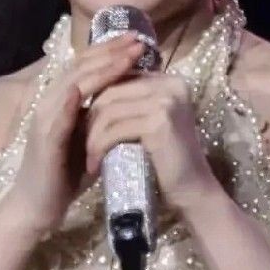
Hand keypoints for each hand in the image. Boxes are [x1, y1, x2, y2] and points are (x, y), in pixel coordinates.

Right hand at [2, 33, 146, 234]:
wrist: (37, 207)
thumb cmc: (65, 176)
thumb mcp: (89, 139)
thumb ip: (102, 119)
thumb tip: (131, 101)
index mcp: (61, 102)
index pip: (85, 67)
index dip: (109, 51)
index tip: (137, 40)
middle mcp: (50, 104)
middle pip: (79, 66)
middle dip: (109, 51)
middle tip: (137, 38)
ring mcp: (44, 120)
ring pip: (71, 84)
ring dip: (100, 68)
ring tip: (126, 56)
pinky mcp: (44, 139)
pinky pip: (58, 114)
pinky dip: (73, 98)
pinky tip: (90, 87)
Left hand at [83, 71, 219, 212]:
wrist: (191, 189)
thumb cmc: (163, 159)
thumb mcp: (145, 122)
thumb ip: (127, 103)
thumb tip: (83, 89)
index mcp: (167, 80)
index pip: (118, 80)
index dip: (94, 102)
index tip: (78, 125)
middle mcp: (170, 84)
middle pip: (110, 93)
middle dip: (89, 119)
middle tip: (78, 143)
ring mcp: (166, 101)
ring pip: (108, 112)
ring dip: (91, 137)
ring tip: (88, 156)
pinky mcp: (160, 122)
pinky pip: (115, 130)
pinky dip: (99, 147)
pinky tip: (95, 164)